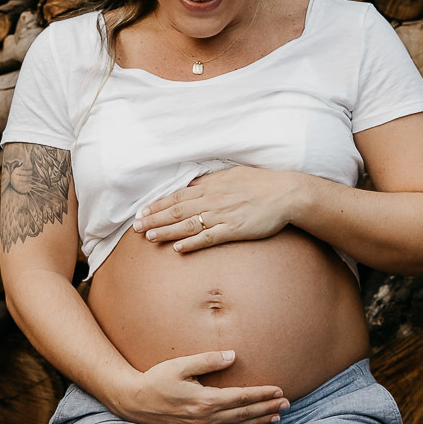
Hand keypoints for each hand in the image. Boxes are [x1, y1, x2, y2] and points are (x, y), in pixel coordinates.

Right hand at [108, 350, 288, 423]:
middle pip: (244, 413)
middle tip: (287, 403)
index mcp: (205, 399)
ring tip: (277, 417)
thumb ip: (208, 360)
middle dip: (267, 407)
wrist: (135, 401)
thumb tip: (233, 356)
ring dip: (259, 421)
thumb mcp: (180, 365)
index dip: (261, 394)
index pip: (241, 397)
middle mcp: (206, 417)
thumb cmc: (156, 379)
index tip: (279, 389)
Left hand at [132, 166, 301, 252]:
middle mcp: (212, 200)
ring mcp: (223, 215)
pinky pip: (209, 237)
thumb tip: (192, 184)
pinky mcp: (235, 229)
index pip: (177, 196)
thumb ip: (210, 181)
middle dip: (154, 219)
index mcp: (210, 186)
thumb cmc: (260, 183)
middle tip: (136, 228)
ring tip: (149, 238)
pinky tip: (179, 249)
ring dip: (167, 231)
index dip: (157, 205)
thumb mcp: (231, 174)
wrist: (286, 193)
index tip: (141, 212)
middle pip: (177, 210)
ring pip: (188, 224)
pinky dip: (193, 243)